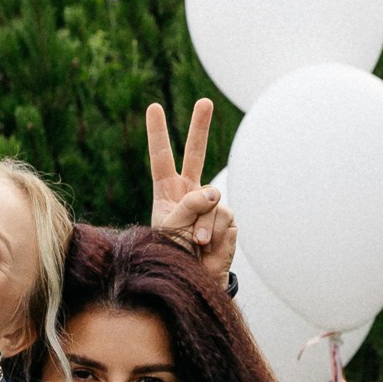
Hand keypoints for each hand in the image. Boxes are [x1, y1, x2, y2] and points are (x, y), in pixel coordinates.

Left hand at [147, 100, 235, 276]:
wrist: (193, 280)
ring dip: (200, 224)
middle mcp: (190, 193)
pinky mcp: (227, 219)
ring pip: (210, 199)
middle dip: (200, 127)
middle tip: (205, 101)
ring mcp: (211, 205)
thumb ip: (189, 206)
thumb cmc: (173, 255)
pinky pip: (222, 216)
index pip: (162, 158)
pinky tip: (208, 247)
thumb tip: (214, 192)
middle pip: (195, 155)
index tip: (154, 107)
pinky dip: (214, 233)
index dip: (158, 133)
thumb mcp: (171, 229)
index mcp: (168, 192)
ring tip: (194, 243)